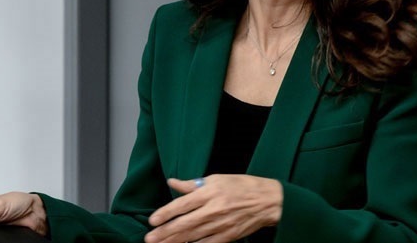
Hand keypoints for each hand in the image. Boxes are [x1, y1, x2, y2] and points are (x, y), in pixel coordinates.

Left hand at [145, 175, 282, 242]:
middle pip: (184, 223)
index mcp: (209, 193)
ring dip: (174, 242)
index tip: (152, 220)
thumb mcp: (216, 179)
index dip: (165, 213)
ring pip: (192, 236)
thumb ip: (193, 184)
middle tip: (149, 239)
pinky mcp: (228, 237)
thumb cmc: (242, 187)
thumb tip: (172, 183)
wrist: (268, 201)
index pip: (182, 204)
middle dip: (165, 233)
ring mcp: (220, 225)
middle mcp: (213, 210)